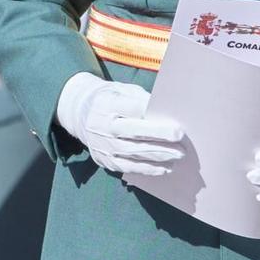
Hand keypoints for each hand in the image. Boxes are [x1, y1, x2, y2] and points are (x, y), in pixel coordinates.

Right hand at [55, 74, 185, 177]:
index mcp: (108, 104)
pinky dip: (147, 169)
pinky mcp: (105, 160)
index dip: (153, 116)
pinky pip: (128, 167)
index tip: (173, 122)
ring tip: (178, 156)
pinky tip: (164, 168)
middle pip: (134, 133)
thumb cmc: (110, 99)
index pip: (133, 109)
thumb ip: (141, 99)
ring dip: (158, 156)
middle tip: (181, 139)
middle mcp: (103, 126)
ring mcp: (103, 145)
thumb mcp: (122, 90)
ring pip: (133, 153)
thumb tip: (166, 112)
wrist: (79, 113)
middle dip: (159, 136)